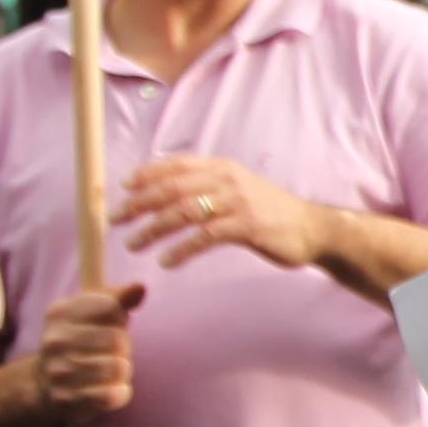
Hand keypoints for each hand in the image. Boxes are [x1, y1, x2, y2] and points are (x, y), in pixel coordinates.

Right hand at [31, 283, 142, 424]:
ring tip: (109, 370)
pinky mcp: (67, 399)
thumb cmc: (81, 341)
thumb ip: (119, 299)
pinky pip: (111, 395)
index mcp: (59, 313)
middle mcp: (54, 341)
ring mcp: (58, 371)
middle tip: (111, 353)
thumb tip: (140, 288)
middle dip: (123, 347)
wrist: (46, 383)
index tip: (109, 325)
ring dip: (122, 371)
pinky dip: (120, 393)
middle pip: (117, 339)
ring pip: (118, 368)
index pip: (111, 308)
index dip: (120, 319)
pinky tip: (111, 390)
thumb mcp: (94, 313)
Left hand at [121, 154, 321, 271]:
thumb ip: (208, 186)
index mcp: (222, 167)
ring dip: (154, 229)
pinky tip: (166, 261)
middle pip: (173, 188)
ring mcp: (237, 202)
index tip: (123, 188)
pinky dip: (181, 250)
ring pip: (184, 212)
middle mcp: (227, 180)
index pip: (177, 165)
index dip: (147, 174)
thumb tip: (168, 190)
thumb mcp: (237, 188)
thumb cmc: (269, 211)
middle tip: (116, 219)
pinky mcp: (247, 227)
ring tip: (134, 244)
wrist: (311, 228)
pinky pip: (205, 237)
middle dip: (139, 203)